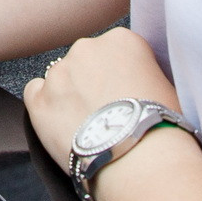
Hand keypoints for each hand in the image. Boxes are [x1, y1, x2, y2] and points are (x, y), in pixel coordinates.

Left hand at [22, 26, 180, 190]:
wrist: (140, 160)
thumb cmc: (161, 127)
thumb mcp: (166, 86)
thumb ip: (143, 72)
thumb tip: (137, 80)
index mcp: (121, 39)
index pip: (116, 49)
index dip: (121, 75)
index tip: (126, 94)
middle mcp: (86, 47)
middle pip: (86, 61)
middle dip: (93, 82)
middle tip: (106, 112)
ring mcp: (59, 73)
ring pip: (60, 78)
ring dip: (70, 96)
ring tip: (88, 126)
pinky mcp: (39, 100)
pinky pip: (35, 93)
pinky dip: (45, 106)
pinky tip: (63, 124)